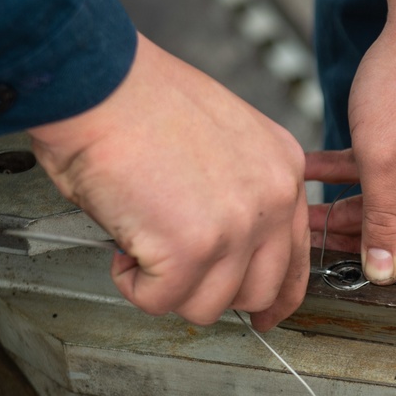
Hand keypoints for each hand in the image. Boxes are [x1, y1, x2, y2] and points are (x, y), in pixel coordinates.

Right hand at [28, 33, 309, 328]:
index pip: (296, 256)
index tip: (263, 314)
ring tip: (140, 244)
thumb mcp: (223, 137)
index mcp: (283, 170)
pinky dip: (132, 283)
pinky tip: (122, 247)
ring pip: (209, 305)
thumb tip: (220, 245)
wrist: (99, 81)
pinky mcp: (191, 250)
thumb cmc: (139, 99)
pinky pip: (160, 300)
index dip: (276, 294)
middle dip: (212, 291)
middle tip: (175, 273)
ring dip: (167, 286)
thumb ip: (238, 191)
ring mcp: (237, 227)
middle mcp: (273, 200)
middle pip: (259, 290)